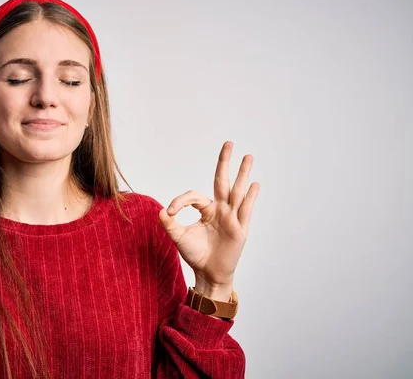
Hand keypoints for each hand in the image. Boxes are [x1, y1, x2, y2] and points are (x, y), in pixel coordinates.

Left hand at [158, 141, 259, 288]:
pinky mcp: (240, 229)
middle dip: (225, 162)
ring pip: (237, 191)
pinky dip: (250, 197)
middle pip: (223, 181)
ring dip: (242, 173)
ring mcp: (231, 218)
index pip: (194, 196)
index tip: (171, 212)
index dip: (181, 201)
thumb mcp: (178, 238)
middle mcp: (221, 210)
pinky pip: (245, 210)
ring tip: (248, 156)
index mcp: (206, 210)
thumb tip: (161, 212)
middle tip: (228, 143)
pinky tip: (254, 184)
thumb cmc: (195, 255)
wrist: (208, 274)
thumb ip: (170, 225)